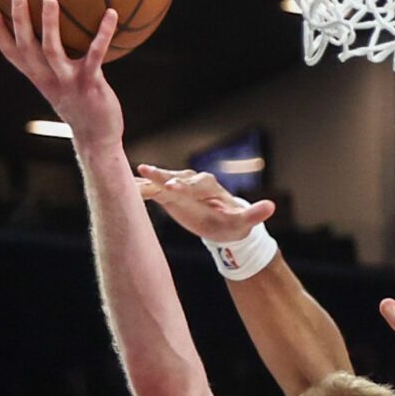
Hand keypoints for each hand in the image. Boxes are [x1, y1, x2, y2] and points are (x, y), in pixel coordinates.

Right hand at [0, 0, 123, 146]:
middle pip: (26, 48)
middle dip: (18, 21)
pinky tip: (111, 12)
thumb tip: (63, 35)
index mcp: (38, 77)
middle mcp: (48, 78)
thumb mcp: (63, 84)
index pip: (11, 53)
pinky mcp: (90, 84)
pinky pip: (95, 54)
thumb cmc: (81, 106)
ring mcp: (67, 81)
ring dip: (48, 25)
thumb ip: (56, 63)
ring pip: (51, 50)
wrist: (97, 138)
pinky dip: (103, 33)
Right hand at [137, 166, 275, 243]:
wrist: (224, 223)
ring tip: (129, 179)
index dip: (183, 185)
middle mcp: (191, 183)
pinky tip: (123, 188)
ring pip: (160, 182)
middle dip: (161, 176)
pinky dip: (140, 189)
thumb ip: (255, 214)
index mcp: (208, 187)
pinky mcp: (168, 195)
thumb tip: (271, 207)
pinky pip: (152, 191)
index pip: (194, 185)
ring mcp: (178, 187)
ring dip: (146, 180)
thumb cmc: (234, 223)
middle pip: (174, 177)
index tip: (171, 186)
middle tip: (145, 172)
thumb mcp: (244, 221)